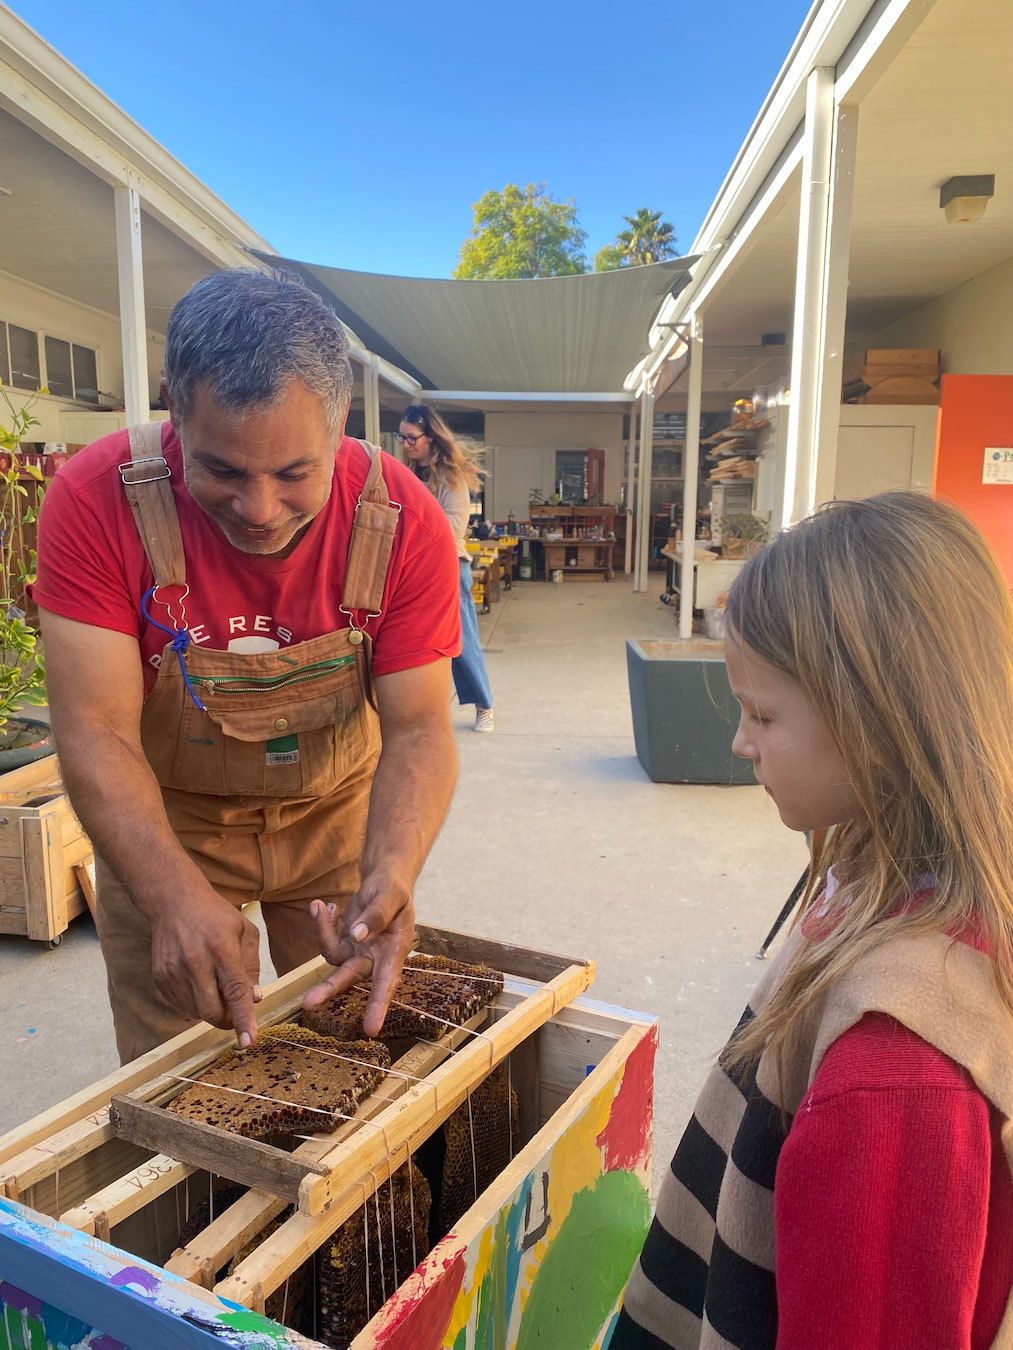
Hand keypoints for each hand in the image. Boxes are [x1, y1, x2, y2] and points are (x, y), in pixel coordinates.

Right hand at [147, 888, 261, 1046]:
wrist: (174, 901)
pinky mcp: (160, 979)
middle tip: (236, 1011)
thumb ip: (252, 965)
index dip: (243, 1019)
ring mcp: (174, 972)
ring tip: (216, 987)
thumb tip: (255, 999)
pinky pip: (182, 1006)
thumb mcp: (245, 931)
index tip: (249, 1042)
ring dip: (212, 1010)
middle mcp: (195, 962)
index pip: (234, 991)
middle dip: (228, 1020)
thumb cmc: (216, 915)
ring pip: (196, 1012)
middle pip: (212, 1011)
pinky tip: (200, 982)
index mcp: (221, 948)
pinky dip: (196, 1003)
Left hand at [302, 870, 415, 1036]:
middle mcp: (376, 957)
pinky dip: (323, 924)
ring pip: (334, 958)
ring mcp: (358, 951)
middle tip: (308, 1003)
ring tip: (318, 906)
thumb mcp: (390, 895)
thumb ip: (377, 915)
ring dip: (322, 934)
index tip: (371, 1029)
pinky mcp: (345, 942)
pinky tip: (324, 906)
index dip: (378, 1005)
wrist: (386, 879)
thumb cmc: (393, 888)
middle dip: (329, 988)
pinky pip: (328, 940)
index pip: (387, 981)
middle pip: (351, 977)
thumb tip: (357, 936)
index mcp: (395, 950)